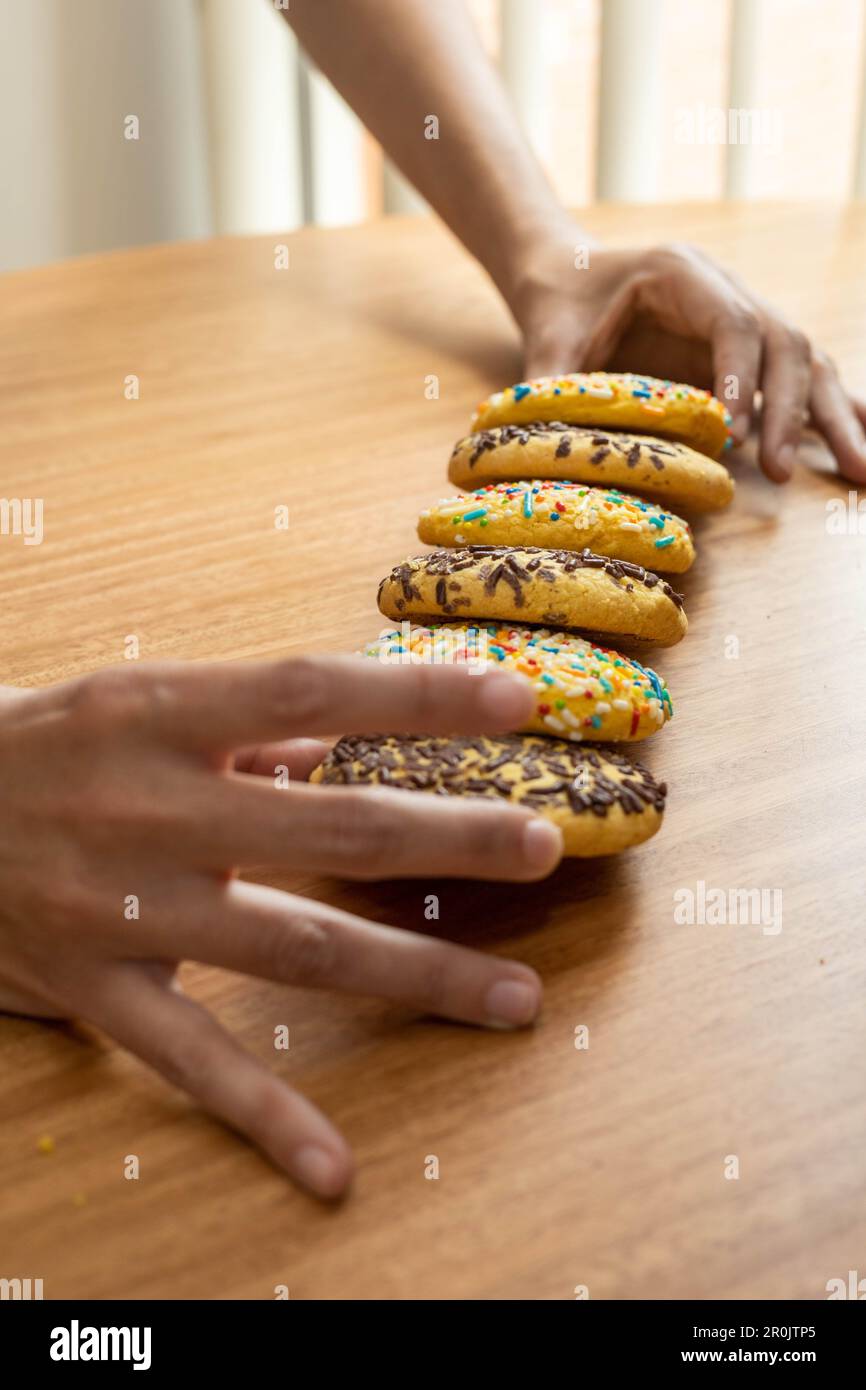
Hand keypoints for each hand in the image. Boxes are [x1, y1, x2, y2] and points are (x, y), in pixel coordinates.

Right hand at [0, 659, 560, 1196]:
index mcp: (157, 712)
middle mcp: (145, 806)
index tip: (517, 702)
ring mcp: (120, 907)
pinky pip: (191, 1061)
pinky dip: (267, 1115)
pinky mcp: (92, 991)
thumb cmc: (44, 749)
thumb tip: (348, 731)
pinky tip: (335, 1165)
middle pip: (327, 824)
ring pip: (292, 946)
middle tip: (546, 848)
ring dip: (414, 974)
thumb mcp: (131, 702)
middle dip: (448, 838)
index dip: (417, 697)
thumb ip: (245, 718)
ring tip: (513, 998)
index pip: (310, 690)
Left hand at [506, 231, 865, 484]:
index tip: (735, 438)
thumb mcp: (546, 338)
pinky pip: (803, 379)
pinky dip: (834, 411)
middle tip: (783, 474)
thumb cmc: (559, 301)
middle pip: (787, 344)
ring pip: (809, 363)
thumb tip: (539, 441)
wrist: (568, 272)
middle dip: (795, 411)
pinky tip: (862, 445)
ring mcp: (747, 319)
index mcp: (684, 274)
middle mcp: (729, 291)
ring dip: (835, 418)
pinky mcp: (750, 353)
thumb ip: (549, 384)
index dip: (742, 382)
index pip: (735, 325)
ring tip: (861, 474)